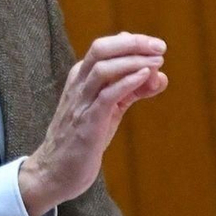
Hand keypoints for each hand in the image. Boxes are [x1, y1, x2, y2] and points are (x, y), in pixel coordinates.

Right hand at [18, 32, 168, 215]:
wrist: (55, 173)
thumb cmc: (83, 140)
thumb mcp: (109, 110)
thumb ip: (131, 90)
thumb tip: (159, 75)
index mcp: (81, 79)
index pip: (104, 47)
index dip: (132, 42)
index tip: (156, 45)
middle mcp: (78, 85)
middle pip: (100, 49)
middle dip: (132, 43)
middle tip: (160, 47)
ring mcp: (81, 103)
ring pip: (102, 68)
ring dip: (133, 61)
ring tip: (157, 62)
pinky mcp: (87, 123)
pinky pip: (106, 96)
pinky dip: (127, 83)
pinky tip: (145, 78)